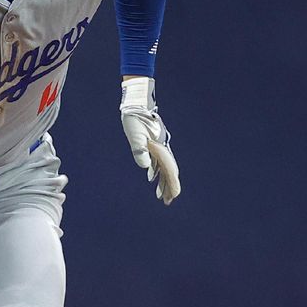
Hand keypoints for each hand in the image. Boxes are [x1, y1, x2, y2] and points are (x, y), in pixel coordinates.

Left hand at [120, 77, 180, 204]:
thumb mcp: (134, 134)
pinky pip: (158, 163)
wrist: (136, 104)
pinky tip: (152, 178)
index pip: (169, 170)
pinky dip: (158, 173)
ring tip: (161, 196)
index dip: (171, 184)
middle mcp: (162, 148)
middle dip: (170, 187)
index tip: (172, 197)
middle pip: (169, 171)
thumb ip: (139, 150)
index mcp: (159, 147)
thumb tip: (145, 168)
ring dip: (164, 182)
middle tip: (167, 202)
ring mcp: (159, 147)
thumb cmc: (134, 118)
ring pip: (165, 168)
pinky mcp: (153, 145)